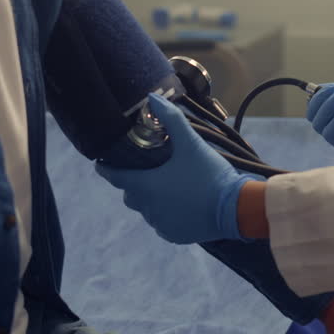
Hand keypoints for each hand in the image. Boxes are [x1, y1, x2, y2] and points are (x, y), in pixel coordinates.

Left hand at [96, 94, 249, 243]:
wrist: (234, 208)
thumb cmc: (209, 174)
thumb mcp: (191, 143)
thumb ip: (171, 119)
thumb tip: (152, 98)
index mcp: (146, 186)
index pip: (116, 177)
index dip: (106, 169)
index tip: (100, 163)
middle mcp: (148, 208)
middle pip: (131, 194)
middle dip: (133, 184)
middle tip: (144, 171)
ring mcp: (161, 224)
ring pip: (147, 210)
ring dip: (151, 199)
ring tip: (167, 186)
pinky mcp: (174, 235)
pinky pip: (161, 223)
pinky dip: (165, 214)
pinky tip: (179, 204)